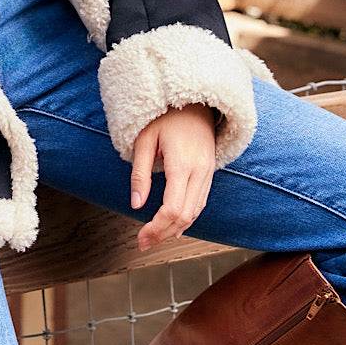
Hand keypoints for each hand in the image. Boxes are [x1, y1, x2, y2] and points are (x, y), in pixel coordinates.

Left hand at [129, 103, 216, 251]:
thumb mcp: (145, 139)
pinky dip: (187, 217)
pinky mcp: (210, 172)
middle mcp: (199, 172)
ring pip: (195, 212)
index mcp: (181, 164)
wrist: (194, 102)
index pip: (173, 208)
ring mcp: (208, 173)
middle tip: (143, 243)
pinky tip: (173, 224)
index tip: (142, 237)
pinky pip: (200, 202)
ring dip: (175, 229)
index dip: (157, 228)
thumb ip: (140, 173)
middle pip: (185, 216)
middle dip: (163, 234)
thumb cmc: (166, 117)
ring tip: (154, 236)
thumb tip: (136, 204)